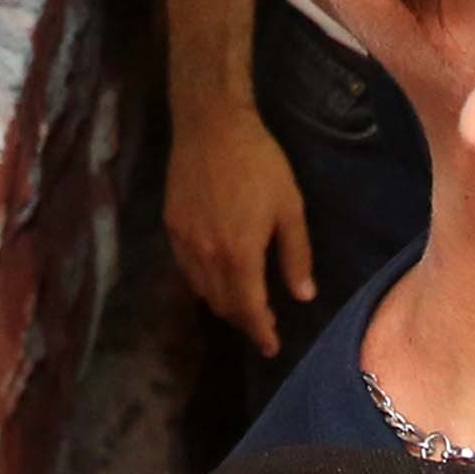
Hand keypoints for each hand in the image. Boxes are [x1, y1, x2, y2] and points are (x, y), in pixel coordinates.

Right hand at [167, 99, 316, 356]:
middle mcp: (207, 258)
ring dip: (224, 304)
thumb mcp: (290, 207)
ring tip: (244, 302)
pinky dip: (204, 284)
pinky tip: (218, 275)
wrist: (211, 126)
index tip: (272, 347)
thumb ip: (296, 255)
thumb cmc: (260, 163)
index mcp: (239, 256)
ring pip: (202, 292)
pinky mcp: (171, 228)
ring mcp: (184, 244)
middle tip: (264, 323)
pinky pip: (187, 271)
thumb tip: (303, 296)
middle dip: (244, 321)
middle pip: (223, 305)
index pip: (249, 310)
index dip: (261, 333)